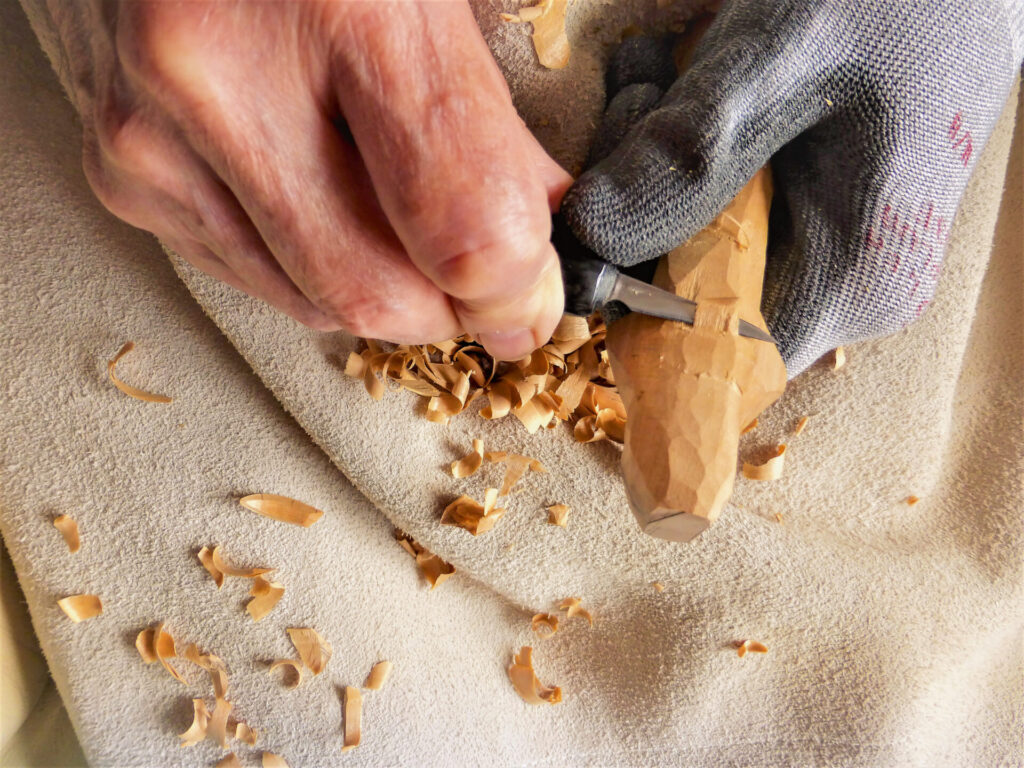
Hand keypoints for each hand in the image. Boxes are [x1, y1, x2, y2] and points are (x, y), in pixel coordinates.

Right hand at [47, 0, 570, 359]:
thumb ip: (487, 113)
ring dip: (384, 294)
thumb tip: (537, 227)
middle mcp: (226, 79)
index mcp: (343, 5)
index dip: (517, 289)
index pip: (462, 225)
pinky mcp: (124, 177)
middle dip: (450, 311)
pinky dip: (314, 272)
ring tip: (402, 228)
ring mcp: (158, 137)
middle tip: (481, 286)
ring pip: (314, 304)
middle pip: (378, 293)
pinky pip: (257, 282)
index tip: (533, 298)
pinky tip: (327, 207)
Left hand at [562, 1, 1023, 375]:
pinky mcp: (805, 216)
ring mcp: (823, 253)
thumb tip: (590, 239)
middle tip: (640, 104)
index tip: (596, 223)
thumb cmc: (894, 5)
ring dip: (653, 164)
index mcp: (846, 281)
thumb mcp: (778, 65)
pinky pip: (713, 211)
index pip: (708, 356)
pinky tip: (680, 87)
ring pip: (689, 244)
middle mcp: (838, 287)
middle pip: (687, 294)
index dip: (634, 305)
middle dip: (640, 205)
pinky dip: (680, 153)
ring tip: (662, 78)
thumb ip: (687, 157)